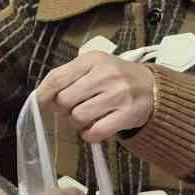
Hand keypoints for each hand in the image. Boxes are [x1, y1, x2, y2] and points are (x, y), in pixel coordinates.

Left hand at [37, 52, 155, 142]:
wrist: (153, 87)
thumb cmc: (116, 78)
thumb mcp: (94, 67)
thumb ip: (68, 77)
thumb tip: (41, 98)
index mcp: (93, 60)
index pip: (56, 78)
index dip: (43, 95)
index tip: (40, 104)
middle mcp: (106, 74)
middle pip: (64, 100)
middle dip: (62, 110)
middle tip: (71, 110)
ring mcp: (119, 94)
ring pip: (78, 117)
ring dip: (76, 123)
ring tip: (86, 118)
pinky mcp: (128, 114)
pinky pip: (96, 132)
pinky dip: (89, 135)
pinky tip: (93, 129)